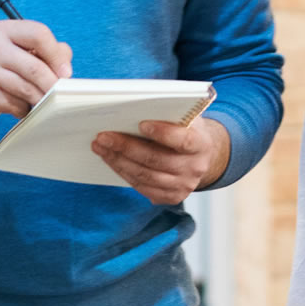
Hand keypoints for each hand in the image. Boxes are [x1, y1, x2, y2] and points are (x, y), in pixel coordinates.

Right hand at [0, 19, 72, 132]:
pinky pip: (15, 104)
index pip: (39, 34)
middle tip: (59, 93)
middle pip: (35, 67)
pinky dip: (23, 109)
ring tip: (40, 102)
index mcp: (4, 30)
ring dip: (39, 100)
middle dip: (52, 84)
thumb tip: (65, 63)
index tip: (65, 72)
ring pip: (26, 89)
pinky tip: (20, 108)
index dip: (57, 54)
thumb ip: (42, 51)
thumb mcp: (14, 51)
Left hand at [92, 117, 231, 205]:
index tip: (141, 124)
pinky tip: (112, 160)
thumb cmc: (188, 130)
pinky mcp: (172, 197)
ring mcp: (184, 185)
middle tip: (104, 136)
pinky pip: (142, 187)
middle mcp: (195, 168)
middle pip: (156, 160)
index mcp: (201, 144)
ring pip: (145, 176)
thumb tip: (135, 108)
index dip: (162, 133)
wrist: (203, 156)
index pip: (183, 140)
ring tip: (101, 147)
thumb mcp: (186, 118)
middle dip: (126, 147)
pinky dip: (124, 172)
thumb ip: (169, 114)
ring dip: (118, 161)